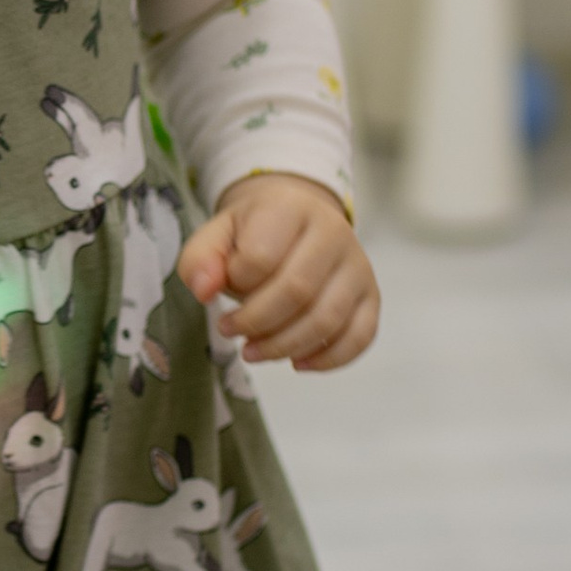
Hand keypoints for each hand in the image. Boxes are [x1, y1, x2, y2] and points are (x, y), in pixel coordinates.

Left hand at [178, 172, 377, 369]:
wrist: (296, 218)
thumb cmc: (253, 232)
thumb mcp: (216, 235)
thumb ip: (200, 259)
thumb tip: (203, 292)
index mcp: (290, 208)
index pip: (261, 257)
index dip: (235, 284)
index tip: (221, 290)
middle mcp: (334, 232)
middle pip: (297, 291)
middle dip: (255, 322)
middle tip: (229, 330)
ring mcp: (358, 265)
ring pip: (327, 319)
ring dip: (284, 346)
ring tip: (253, 351)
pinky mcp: (371, 295)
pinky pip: (361, 336)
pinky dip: (328, 359)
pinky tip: (296, 363)